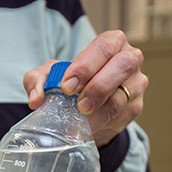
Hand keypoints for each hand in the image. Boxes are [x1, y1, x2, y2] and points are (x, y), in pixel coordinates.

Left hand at [23, 30, 147, 147]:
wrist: (87, 108)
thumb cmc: (71, 83)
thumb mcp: (50, 77)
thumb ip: (37, 80)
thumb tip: (36, 99)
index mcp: (111, 43)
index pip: (103, 47)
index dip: (86, 66)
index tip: (67, 86)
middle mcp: (129, 59)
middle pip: (122, 66)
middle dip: (98, 87)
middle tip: (79, 106)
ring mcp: (135, 84)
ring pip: (121, 97)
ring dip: (98, 113)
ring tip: (80, 122)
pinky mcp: (134, 107)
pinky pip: (121, 116)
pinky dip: (103, 124)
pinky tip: (89, 128)